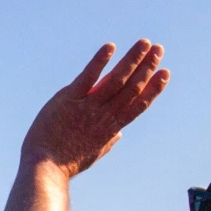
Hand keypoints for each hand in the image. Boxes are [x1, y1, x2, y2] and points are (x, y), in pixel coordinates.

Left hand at [21, 39, 169, 177]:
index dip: (153, 89)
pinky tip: (111, 47)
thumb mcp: (93, 153)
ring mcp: (88, 107)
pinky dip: (99, 62)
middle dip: (147, 68)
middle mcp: (104, 116)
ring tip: (145, 43)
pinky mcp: (69, 99)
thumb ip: (108, 141)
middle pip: (132, 89)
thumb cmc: (67, 162)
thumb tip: (120, 134)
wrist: (46, 167)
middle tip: (159, 49)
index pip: (138, 105)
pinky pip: (88, 78)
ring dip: (132, 60)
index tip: (165, 74)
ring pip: (116, 81)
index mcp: (111, 129)